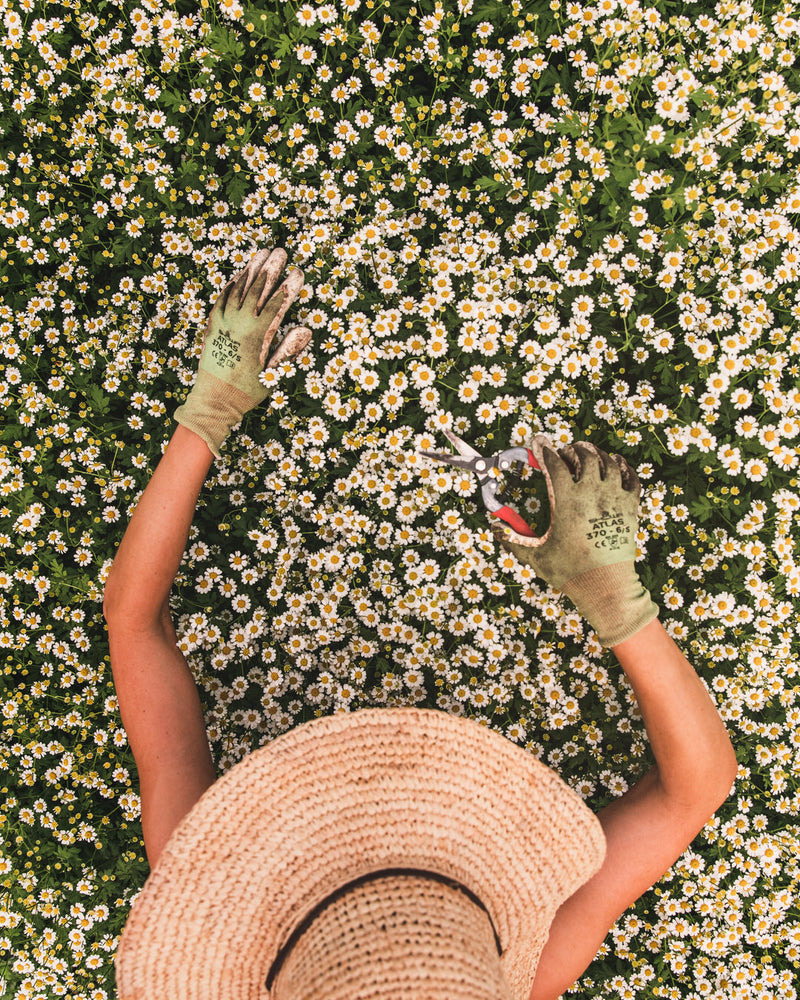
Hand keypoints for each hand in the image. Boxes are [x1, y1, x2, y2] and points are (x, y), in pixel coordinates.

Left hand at [199, 248, 311, 401]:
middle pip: (257, 289)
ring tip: (261, 253)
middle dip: (270, 268)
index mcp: (258, 335)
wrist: (214, 400)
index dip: (289, 287)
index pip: (277, 304)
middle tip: (280, 251)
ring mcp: (224, 323)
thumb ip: (288, 350)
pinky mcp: (212, 327)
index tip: (299, 272)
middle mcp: (240, 324)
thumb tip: (306, 330)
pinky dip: (230, 286)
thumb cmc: (247, 391)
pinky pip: (221, 300)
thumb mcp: (273, 375)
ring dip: (250, 270)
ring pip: (238, 290)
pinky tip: (238, 276)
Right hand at [496, 435, 656, 646]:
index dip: (545, 451)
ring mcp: (614, 499)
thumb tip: (494, 528)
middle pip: (585, 456)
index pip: (555, 464)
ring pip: (609, 463)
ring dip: (597, 453)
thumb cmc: (570, 571)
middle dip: (573, 449)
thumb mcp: (536, 556)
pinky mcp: (630, 508)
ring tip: (588, 452)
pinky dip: (624, 467)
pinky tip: (617, 464)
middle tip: (566, 451)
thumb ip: (512, 540)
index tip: (540, 445)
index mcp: (567, 500)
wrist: (606, 585)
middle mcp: (592, 493)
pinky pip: (631, 478)